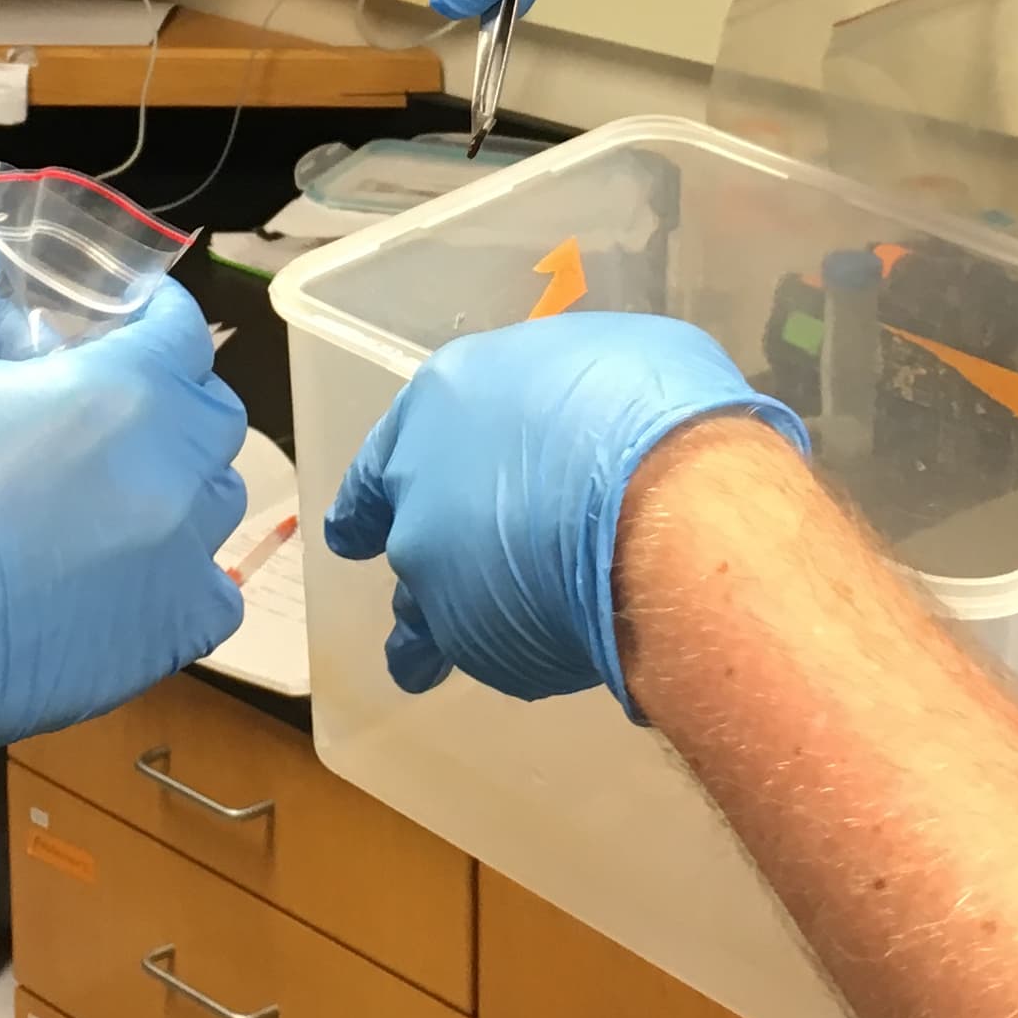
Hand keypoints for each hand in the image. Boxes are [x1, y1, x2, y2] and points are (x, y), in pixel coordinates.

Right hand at [0, 211, 249, 790]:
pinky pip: (207, 598)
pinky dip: (180, 576)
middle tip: (106, 399)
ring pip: (217, 504)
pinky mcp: (156, 643)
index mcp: (117, 394)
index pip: (182, 329)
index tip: (119, 322)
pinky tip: (122, 567)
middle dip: (170, 393)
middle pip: (212, 414)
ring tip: (111, 484)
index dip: (150, 316)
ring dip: (180, 481)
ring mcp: (169, 567)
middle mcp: (165, 479)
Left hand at [319, 314, 802, 712]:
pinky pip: (483, 655)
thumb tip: (581, 418)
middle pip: (408, 536)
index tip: (354, 533)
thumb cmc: (643, 408)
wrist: (664, 507)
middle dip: (426, 560)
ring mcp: (438, 574)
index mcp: (438, 405)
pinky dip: (505, 657)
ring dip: (433, 630)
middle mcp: (418, 491)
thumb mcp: (600, 358)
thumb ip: (561, 399)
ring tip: (438, 656)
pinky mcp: (476, 642)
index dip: (373, 499)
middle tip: (443, 582)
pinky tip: (532, 659)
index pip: (383, 461)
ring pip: (421, 613)